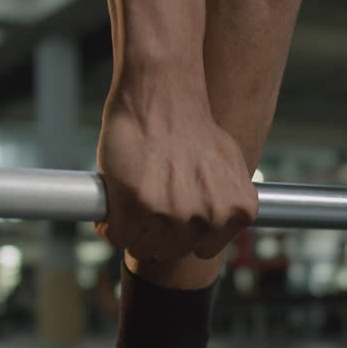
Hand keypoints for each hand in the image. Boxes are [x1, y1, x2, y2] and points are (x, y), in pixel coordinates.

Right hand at [95, 101, 256, 262]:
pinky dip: (109, 225)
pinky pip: (118, 236)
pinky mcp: (139, 205)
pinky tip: (114, 203)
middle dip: (156, 233)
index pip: (202, 250)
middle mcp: (210, 216)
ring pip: (143, 248)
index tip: (172, 217)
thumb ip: (227, 203)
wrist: (163, 95)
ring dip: (132, 231)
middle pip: (171, 252)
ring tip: (132, 200)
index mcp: (237, 211)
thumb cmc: (192, 127)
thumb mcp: (230, 169)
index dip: (183, 234)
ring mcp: (175, 213)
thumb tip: (218, 224)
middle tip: (147, 204)